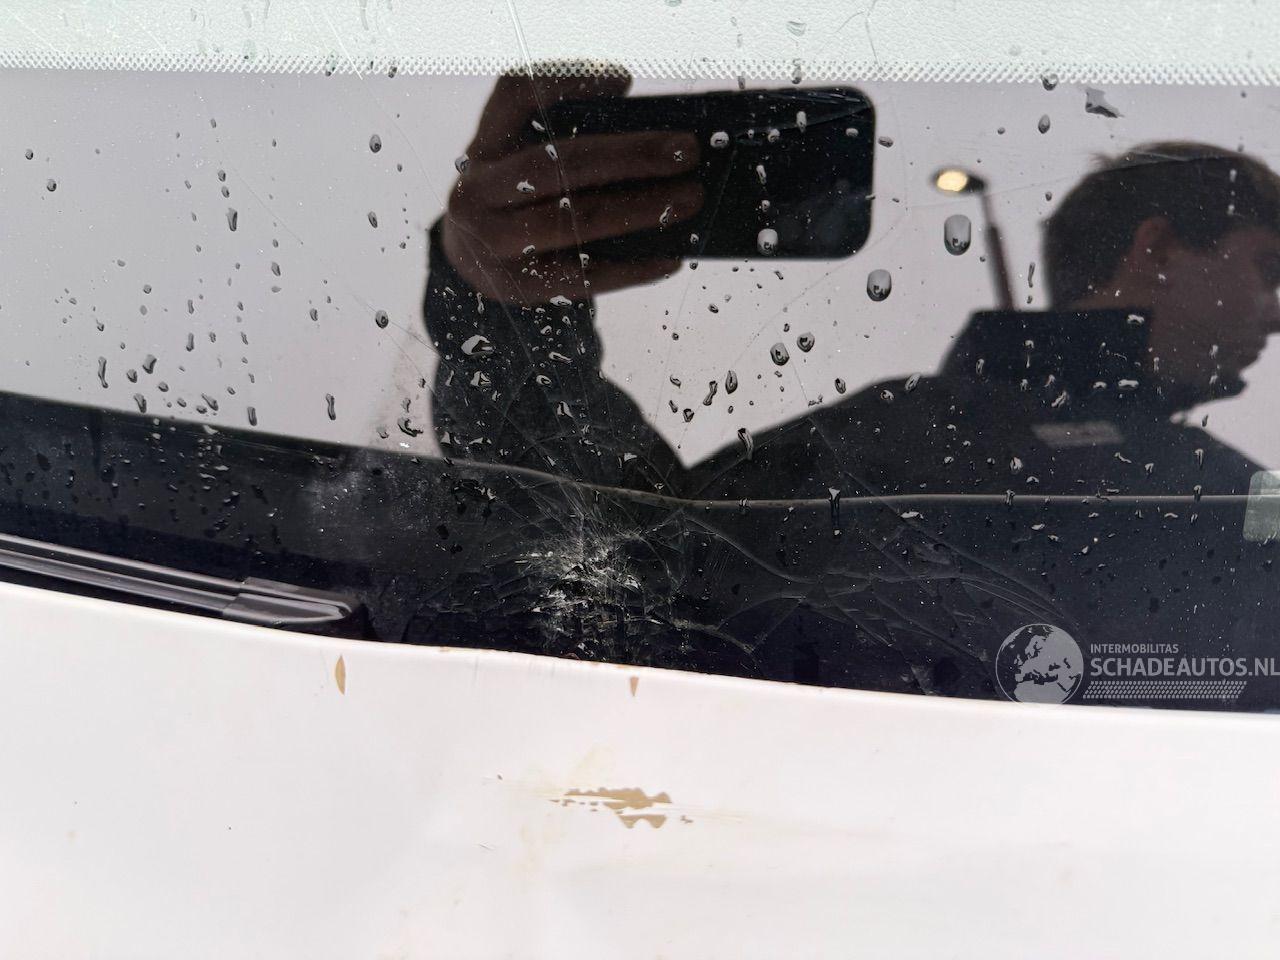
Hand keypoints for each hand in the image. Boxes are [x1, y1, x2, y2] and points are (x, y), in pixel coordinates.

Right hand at [442, 70, 702, 304]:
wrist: (470, 262)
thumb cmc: (517, 196)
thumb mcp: (523, 153)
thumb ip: (568, 124)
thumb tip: (640, 112)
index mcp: (484, 144)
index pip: (515, 95)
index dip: (567, 82)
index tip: (623, 79)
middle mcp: (477, 191)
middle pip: (560, 163)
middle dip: (631, 155)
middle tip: (686, 151)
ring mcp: (492, 243)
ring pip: (577, 221)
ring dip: (642, 209)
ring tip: (690, 198)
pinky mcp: (517, 286)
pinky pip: (585, 276)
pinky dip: (633, 268)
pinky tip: (670, 257)